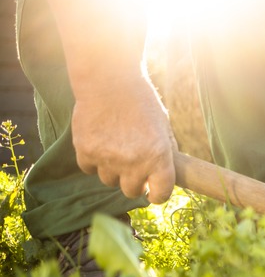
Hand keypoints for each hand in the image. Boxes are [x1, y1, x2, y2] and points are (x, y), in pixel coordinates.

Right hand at [71, 78, 176, 203]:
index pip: (161, 194)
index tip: (154, 191)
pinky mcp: (85, 152)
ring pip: (109, 180)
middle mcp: (133, 163)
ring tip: (115, 148)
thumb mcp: (163, 126)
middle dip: (133, 182)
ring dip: (113, 170)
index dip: (158, 194)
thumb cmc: (141, 102)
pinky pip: (89, 168)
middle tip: (133, 166)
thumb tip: (167, 174)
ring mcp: (108, 159)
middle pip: (131, 191)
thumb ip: (165, 152)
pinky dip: (93, 160)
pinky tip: (99, 142)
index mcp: (158, 157)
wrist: (110, 81)